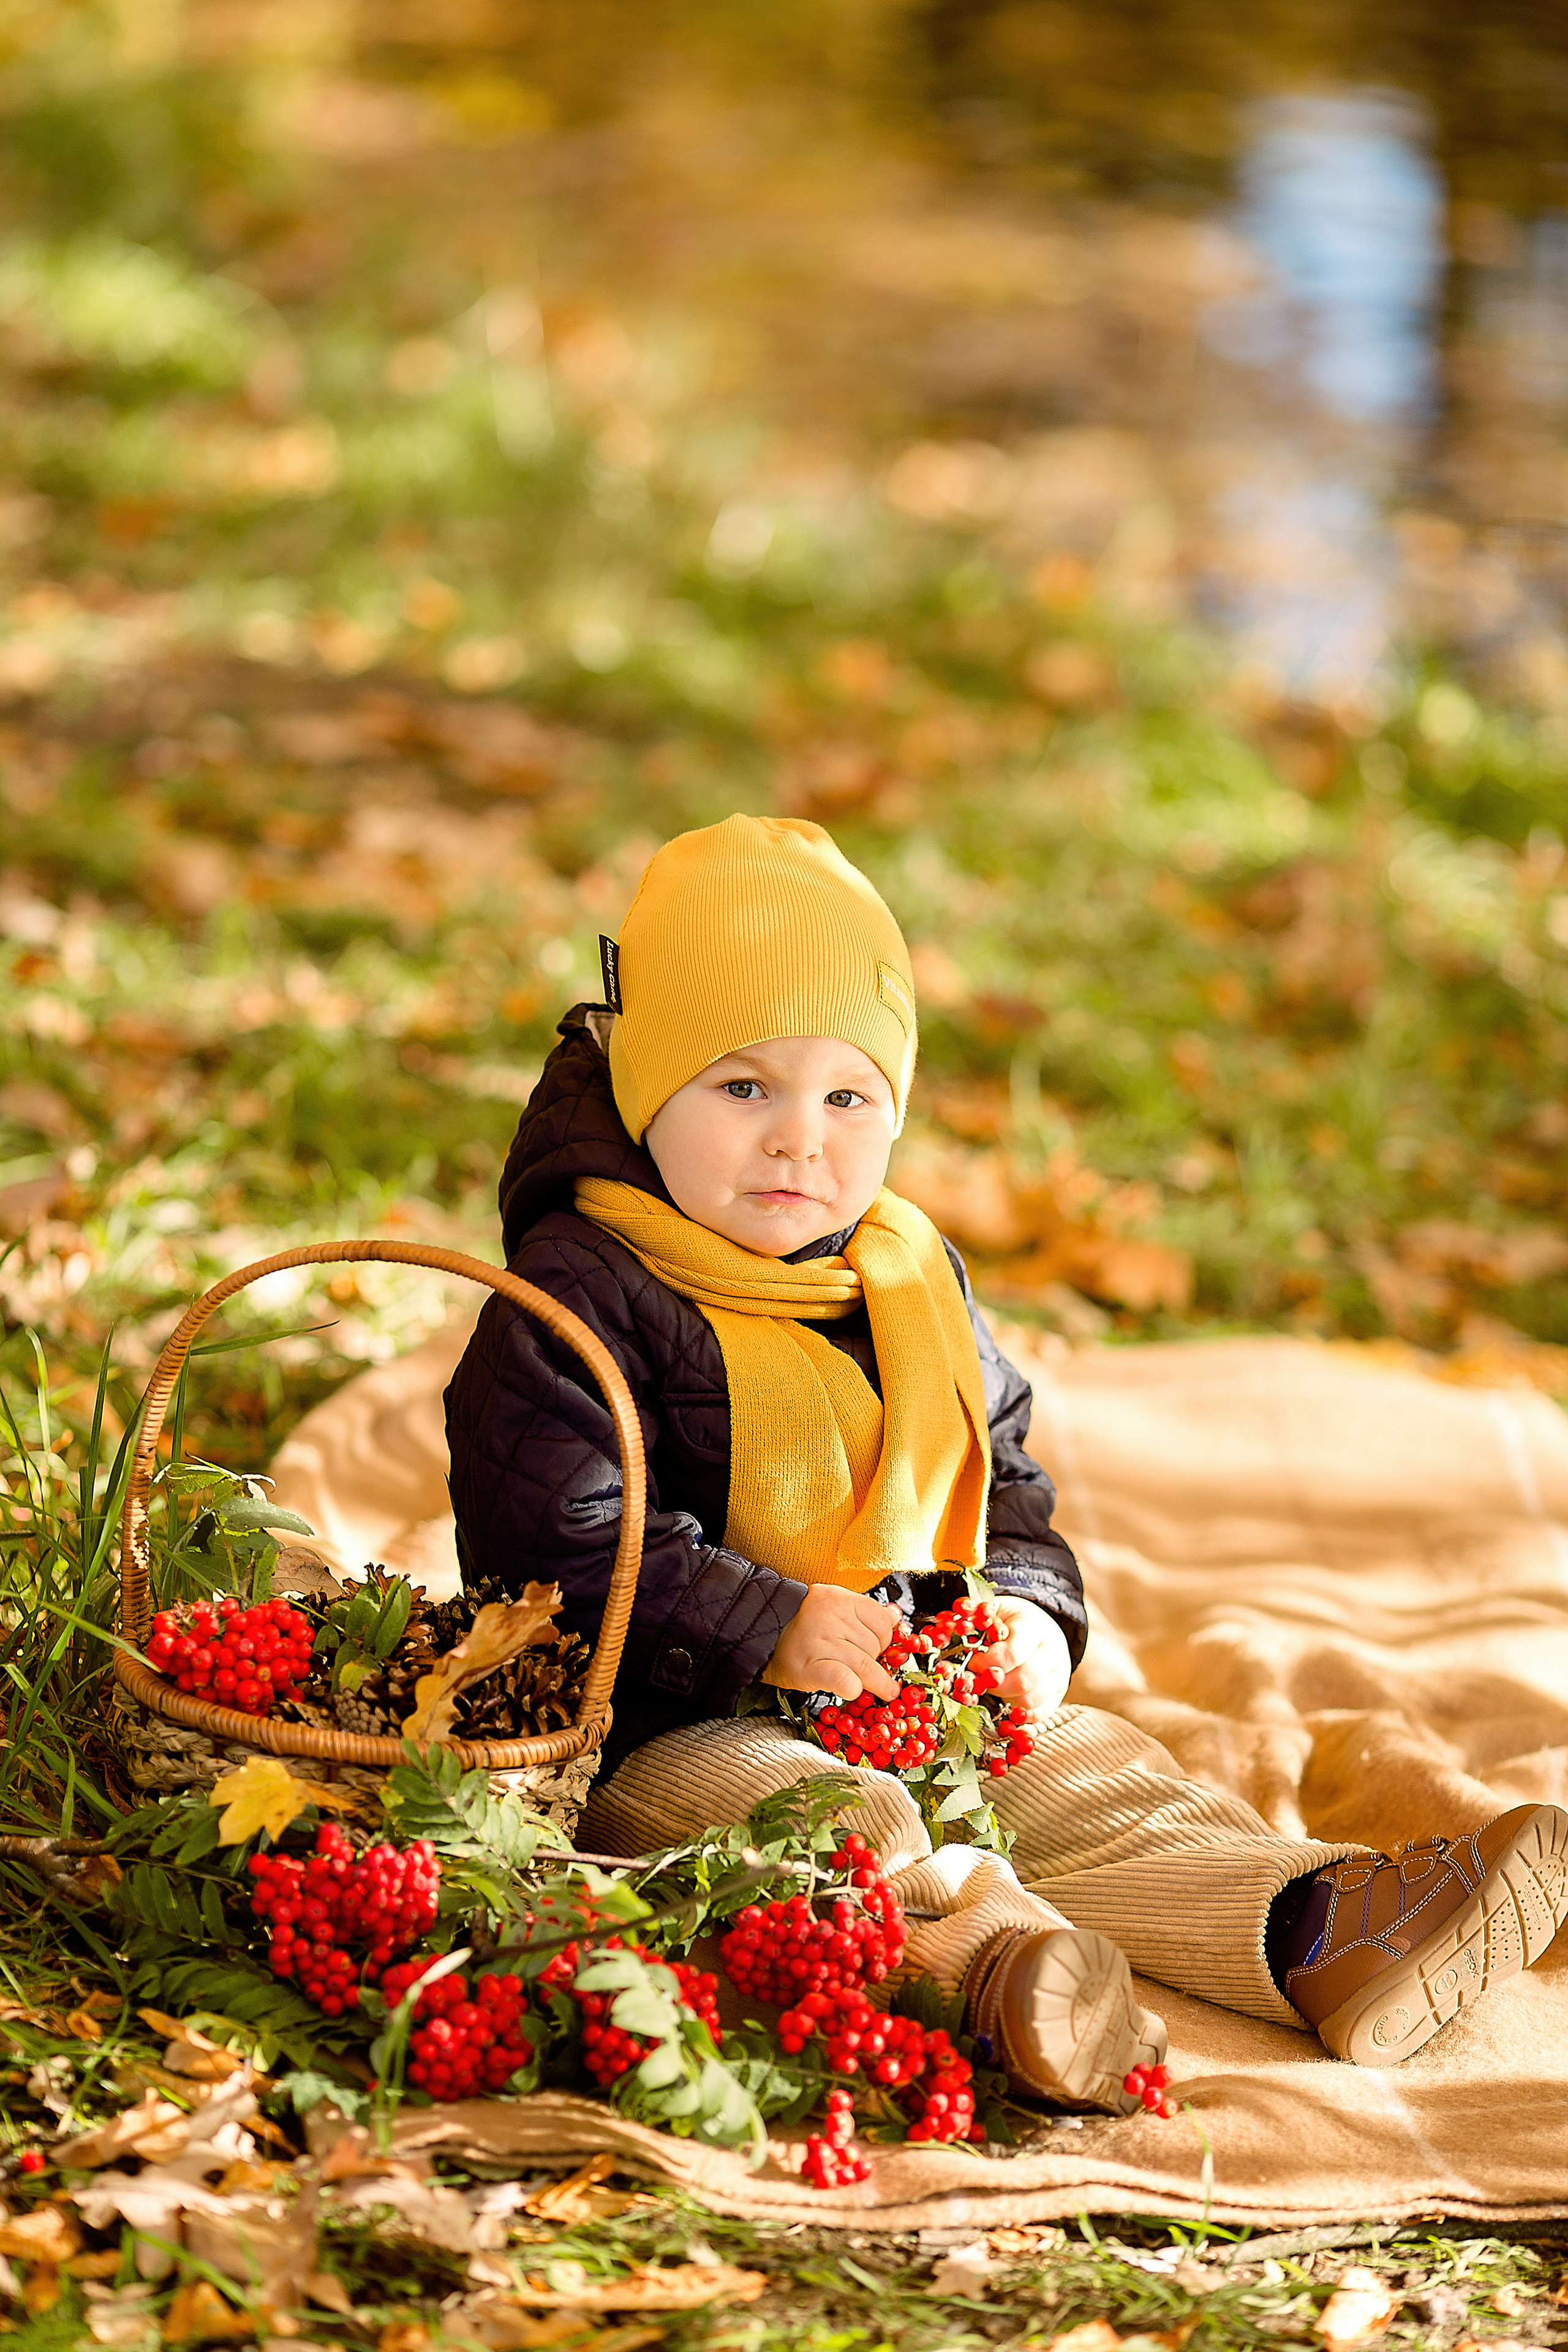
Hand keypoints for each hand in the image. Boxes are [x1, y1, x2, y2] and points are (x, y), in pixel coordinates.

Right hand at [763, 1587, 902, 1700]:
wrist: (756, 1634)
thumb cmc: (798, 1624)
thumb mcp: (831, 1606)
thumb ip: (863, 1612)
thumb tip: (896, 1617)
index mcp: (839, 1599)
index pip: (882, 1621)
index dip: (885, 1640)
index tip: (879, 1650)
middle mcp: (832, 1618)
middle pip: (874, 1647)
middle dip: (876, 1663)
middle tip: (870, 1672)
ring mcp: (820, 1642)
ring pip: (866, 1666)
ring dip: (874, 1683)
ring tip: (880, 1690)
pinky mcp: (809, 1667)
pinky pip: (845, 1681)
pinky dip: (853, 1688)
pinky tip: (851, 1690)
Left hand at [979, 1598, 1071, 1715]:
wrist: (1041, 1627)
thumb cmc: (1012, 1620)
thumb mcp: (996, 1608)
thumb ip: (977, 1617)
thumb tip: (956, 1629)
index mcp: (1034, 1626)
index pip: (1012, 1653)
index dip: (987, 1663)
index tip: (972, 1663)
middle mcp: (1052, 1651)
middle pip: (1023, 1681)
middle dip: (994, 1685)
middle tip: (980, 1679)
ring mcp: (1059, 1675)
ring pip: (1030, 1700)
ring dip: (1004, 1698)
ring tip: (993, 1685)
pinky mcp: (1058, 1694)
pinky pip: (1038, 1714)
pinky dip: (1019, 1714)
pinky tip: (1006, 1701)